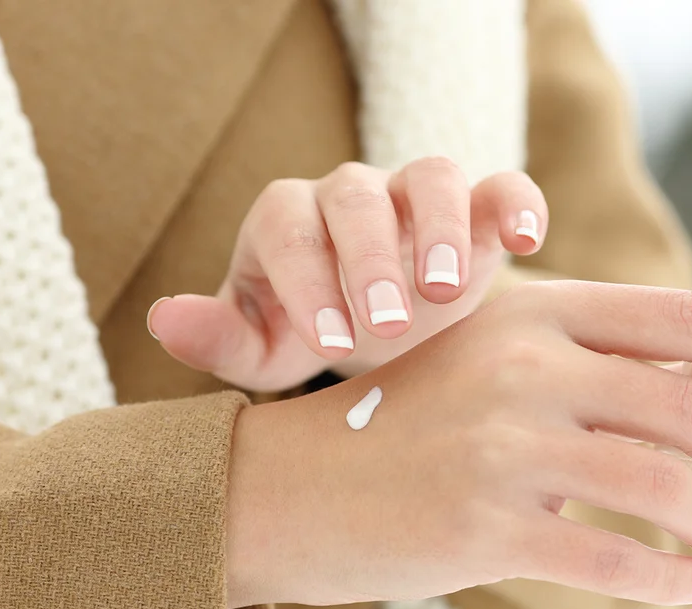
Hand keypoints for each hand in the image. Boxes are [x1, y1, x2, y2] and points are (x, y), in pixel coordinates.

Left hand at [148, 157, 546, 391]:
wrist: (387, 329)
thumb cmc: (318, 333)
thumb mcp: (266, 349)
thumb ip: (218, 339)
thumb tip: (164, 318)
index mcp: (290, 222)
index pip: (288, 231)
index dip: (307, 282)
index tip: (330, 344)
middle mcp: (352, 195)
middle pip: (356, 197)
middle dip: (369, 257)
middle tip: (386, 322)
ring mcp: (418, 196)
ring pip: (432, 175)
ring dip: (439, 224)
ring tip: (445, 288)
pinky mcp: (479, 209)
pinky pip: (502, 187)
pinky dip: (517, 204)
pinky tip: (526, 242)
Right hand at [224, 281, 691, 608]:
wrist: (294, 484)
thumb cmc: (408, 419)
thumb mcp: (493, 355)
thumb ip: (590, 357)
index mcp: (538, 309)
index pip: (688, 318)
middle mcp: (527, 366)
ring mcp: (506, 448)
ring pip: (665, 489)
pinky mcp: (486, 528)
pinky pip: (615, 560)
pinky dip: (673, 578)